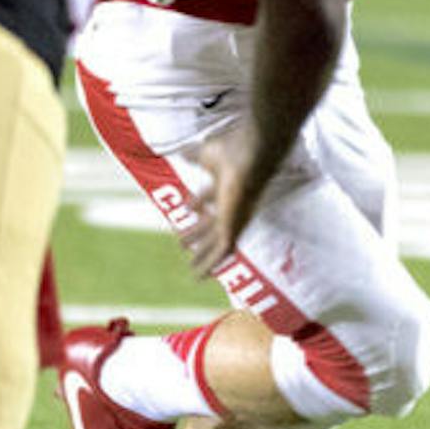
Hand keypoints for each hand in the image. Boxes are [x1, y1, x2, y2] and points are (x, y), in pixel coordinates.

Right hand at [180, 128, 272, 276]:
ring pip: (215, 241)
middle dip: (197, 233)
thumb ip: (194, 155)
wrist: (249, 158)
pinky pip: (221, 253)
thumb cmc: (231, 152)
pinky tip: (198, 277)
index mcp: (225, 184)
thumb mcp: (206, 155)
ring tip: (189, 266)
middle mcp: (232, 203)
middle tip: (181, 242)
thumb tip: (181, 151)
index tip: (186, 209)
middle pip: (212, 222)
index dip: (198, 202)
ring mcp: (233, 218)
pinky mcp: (233, 229)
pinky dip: (209, 265)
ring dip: (201, 253)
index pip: (210, 196)